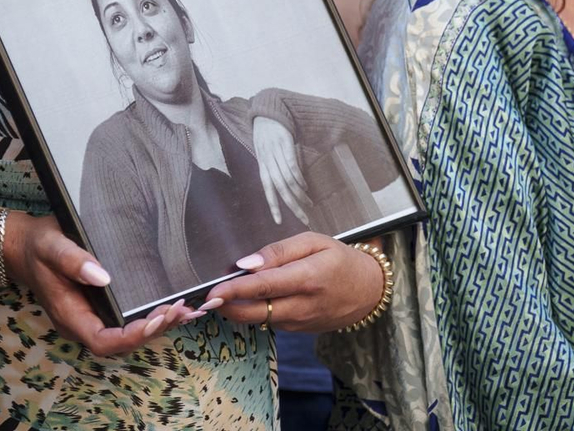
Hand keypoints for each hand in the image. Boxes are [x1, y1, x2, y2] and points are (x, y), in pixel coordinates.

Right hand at [3, 212, 193, 356]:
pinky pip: (128, 320)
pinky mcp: (102, 308)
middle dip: (152, 330)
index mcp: (70, 316)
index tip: (155, 319)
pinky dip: (152, 317)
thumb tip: (102, 277)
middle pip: (121, 343)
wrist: (26, 246)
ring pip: (128, 335)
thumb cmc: (38, 246)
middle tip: (179, 309)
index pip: (103, 341)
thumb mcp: (51, 246)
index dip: (130, 336)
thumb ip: (72, 261)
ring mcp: (93, 318)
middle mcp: (83, 323)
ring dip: (157, 326)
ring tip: (184, 309)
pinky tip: (173, 306)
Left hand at [202, 232, 384, 332]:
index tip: (211, 292)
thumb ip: (278, 251)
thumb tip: (246, 264)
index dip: (233, 291)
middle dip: (226, 307)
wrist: (370, 291)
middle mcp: (303, 306)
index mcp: (307, 278)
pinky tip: (249, 298)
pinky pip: (270, 321)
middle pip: (254, 312)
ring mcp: (300, 323)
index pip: (262, 287)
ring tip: (223, 293)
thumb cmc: (340, 259)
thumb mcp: (313, 242)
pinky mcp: (299, 331)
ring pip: (258, 319)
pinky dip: (255, 311)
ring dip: (237, 309)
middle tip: (204, 298)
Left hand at [251, 115, 314, 225]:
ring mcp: (276, 154)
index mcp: (263, 166)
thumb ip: (273, 170)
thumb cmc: (267, 136)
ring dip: (299, 194)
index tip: (279, 222)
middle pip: (280, 189)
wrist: (268, 112)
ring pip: (288, 180)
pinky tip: (305, 187)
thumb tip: (284, 187)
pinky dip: (299, 178)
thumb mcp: (265, 154)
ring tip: (308, 204)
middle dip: (292, 206)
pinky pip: (292, 166)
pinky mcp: (285, 144)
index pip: (267, 190)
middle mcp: (268, 162)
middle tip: (304, 218)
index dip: (273, 206)